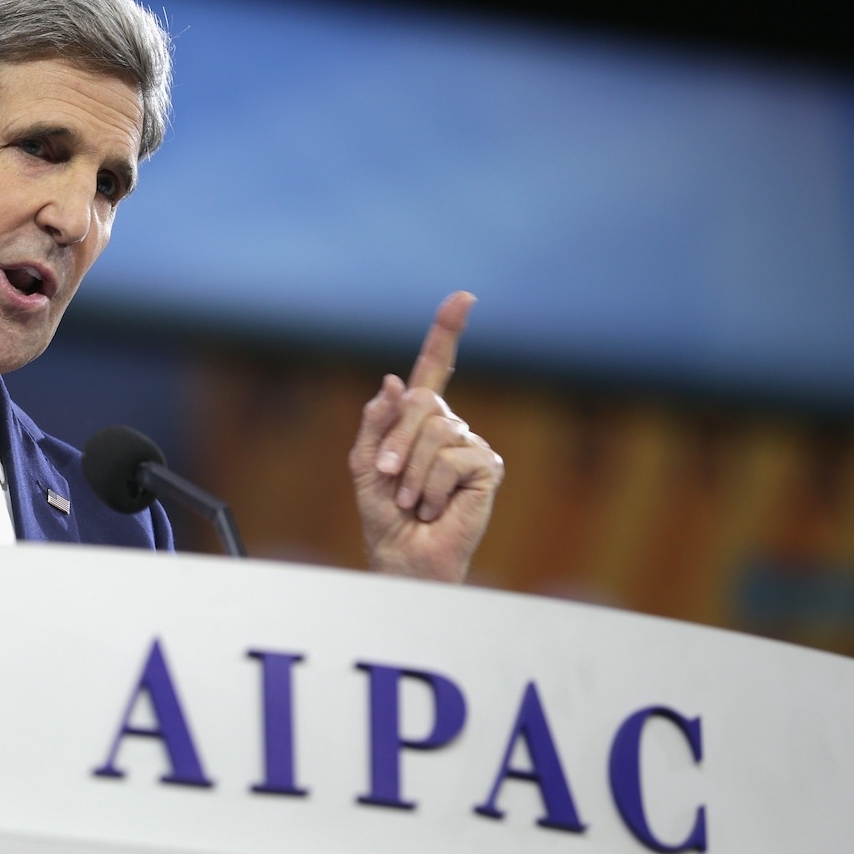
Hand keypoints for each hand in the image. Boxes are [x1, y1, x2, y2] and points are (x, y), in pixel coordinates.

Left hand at [349, 292, 503, 581]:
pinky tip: (436, 507)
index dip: (446, 332)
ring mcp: (471, 445)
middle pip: (422, 402)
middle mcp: (450, 426)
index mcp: (419, 420)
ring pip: (435, 431)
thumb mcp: (366, 464)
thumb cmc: (384, 516)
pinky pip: (452, 458)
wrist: (402, 556)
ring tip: (414, 501)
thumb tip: (393, 381)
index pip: (435, 367)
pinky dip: (434, 486)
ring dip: (412, 472)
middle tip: (389, 479)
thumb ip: (376, 422)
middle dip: (396, 441)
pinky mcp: (487, 468)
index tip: (463, 297)